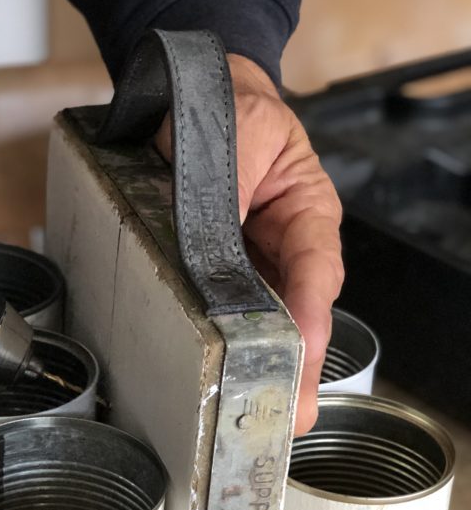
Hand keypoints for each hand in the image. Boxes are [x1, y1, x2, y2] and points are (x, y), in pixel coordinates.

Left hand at [156, 54, 342, 434]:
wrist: (194, 97)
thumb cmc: (231, 109)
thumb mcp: (239, 136)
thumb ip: (231, 189)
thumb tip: (216, 243)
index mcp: (307, 212)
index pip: (315, 269)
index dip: (309, 313)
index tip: (304, 350)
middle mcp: (285, 245)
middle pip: (296, 310)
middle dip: (295, 363)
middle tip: (291, 412)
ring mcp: (253, 262)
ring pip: (265, 319)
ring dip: (265, 363)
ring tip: (261, 409)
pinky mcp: (218, 271)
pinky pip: (225, 309)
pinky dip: (228, 343)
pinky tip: (225, 374)